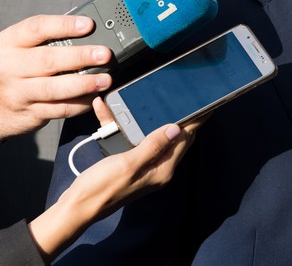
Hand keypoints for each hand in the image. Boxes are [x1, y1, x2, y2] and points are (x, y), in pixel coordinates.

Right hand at [0, 15, 111, 138]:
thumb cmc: (11, 68)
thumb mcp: (17, 48)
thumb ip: (45, 40)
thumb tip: (88, 30)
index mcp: (11, 44)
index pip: (36, 28)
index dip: (64, 25)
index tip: (88, 24)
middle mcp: (12, 67)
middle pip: (48, 60)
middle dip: (80, 56)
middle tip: (104, 54)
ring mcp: (20, 92)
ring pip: (54, 88)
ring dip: (84, 84)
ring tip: (105, 80)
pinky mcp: (30, 112)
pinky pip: (59, 109)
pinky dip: (80, 104)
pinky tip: (94, 96)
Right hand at [27, 97, 198, 260]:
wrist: (75, 207)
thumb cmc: (101, 189)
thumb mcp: (129, 163)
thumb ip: (153, 145)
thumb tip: (176, 129)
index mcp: (163, 169)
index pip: (186, 140)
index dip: (196, 121)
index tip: (205, 104)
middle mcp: (157, 167)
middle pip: (172, 135)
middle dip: (174, 115)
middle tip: (178, 95)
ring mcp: (143, 164)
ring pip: (149, 133)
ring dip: (141, 117)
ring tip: (140, 99)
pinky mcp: (128, 162)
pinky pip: (130, 138)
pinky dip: (120, 126)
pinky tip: (108, 113)